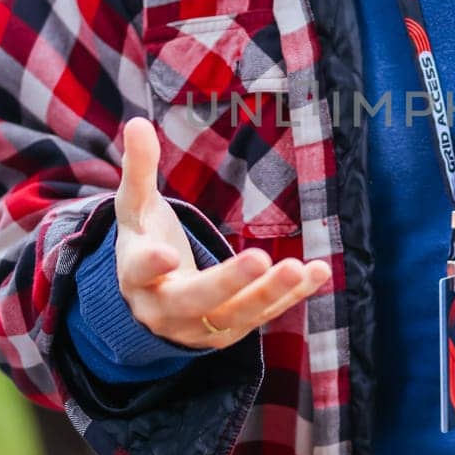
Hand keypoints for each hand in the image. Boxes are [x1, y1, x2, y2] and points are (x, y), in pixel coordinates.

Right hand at [115, 116, 330, 349]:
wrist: (152, 301)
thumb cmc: (145, 242)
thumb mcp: (137, 209)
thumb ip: (138, 170)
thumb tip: (138, 122)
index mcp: (135, 276)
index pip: (138, 271)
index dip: (149, 265)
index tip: (165, 254)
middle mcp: (165, 309)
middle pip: (194, 300)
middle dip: (227, 282)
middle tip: (259, 258)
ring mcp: (199, 327)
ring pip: (235, 315)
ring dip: (269, 293)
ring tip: (298, 268)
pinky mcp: (231, 331)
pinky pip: (263, 315)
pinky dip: (292, 296)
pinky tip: (319, 271)